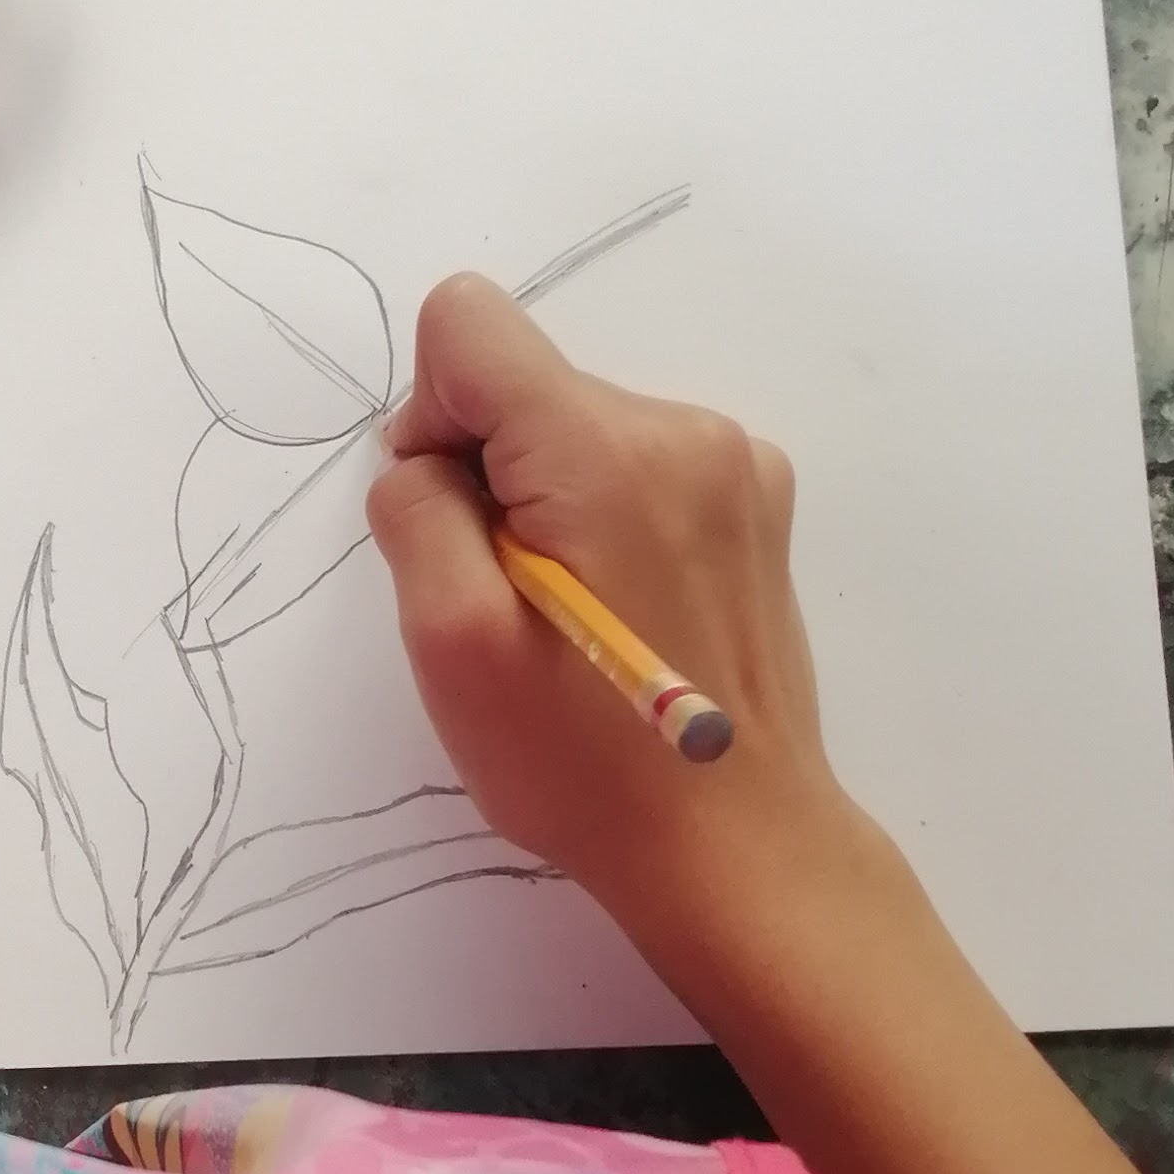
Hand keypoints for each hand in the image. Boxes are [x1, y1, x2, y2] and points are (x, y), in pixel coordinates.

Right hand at [363, 273, 878, 1001]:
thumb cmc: (582, 764)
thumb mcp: (452, 645)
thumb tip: (428, 451)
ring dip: (548, 503)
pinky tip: (620, 612)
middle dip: (492, 474)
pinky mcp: (755, 503)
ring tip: (571, 618)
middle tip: (513, 602)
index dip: (431, 416)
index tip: (455, 522)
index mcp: (605, 451)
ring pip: (578, 427)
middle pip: (526, 382)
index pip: (469, 324)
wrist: (736, 849)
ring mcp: (736, 464)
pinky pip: (636, 463)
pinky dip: (605, 519)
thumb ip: (418, 511)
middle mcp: (684, 430)